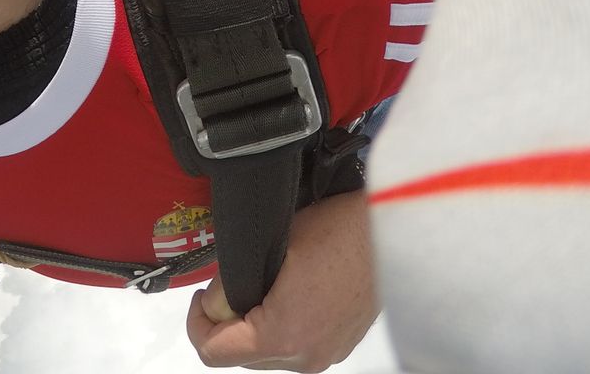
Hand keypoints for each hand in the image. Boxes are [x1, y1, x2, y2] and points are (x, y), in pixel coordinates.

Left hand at [185, 191, 375, 370]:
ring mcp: (326, 355)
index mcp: (283, 337)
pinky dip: (280, 327)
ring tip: (258, 286)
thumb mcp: (269, 249)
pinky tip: (285, 294)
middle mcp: (305, 357)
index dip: (197, 323)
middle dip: (225, 325)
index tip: (202, 298)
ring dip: (253, 327)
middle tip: (227, 287)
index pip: (214, 352)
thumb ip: (230, 284)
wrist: (392, 231)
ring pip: (267, 355)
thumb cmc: (339, 232)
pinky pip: (295, 347)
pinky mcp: (339, 345)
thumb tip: (213, 304)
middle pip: (240, 358)